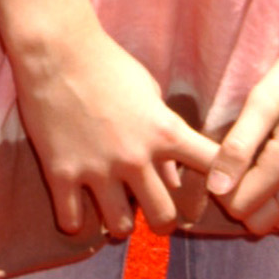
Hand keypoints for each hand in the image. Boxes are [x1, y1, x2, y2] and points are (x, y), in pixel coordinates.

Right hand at [13, 23, 220, 243]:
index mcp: (165, 132)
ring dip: (121, 223)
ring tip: (115, 211)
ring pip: (121, 227)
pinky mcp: (61, 173)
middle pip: (164, 217)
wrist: (56, 51)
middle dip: (163, 222)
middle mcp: (135, 158)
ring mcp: (98, 169)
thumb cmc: (109, 65)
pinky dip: (75, 221)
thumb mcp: (150, 94)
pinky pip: (71, 221)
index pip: (212, 166)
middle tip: (154, 215)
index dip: (222, 183)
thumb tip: (175, 179)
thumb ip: (166, 136)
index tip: (216, 192)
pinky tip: (76, 211)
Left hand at [203, 23, 278, 239]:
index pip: (241, 205)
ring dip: (269, 208)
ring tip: (263, 174)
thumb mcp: (265, 98)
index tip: (223, 163)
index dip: (223, 190)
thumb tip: (216, 186)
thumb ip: (239, 145)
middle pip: (263, 223)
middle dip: (242, 203)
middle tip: (240, 168)